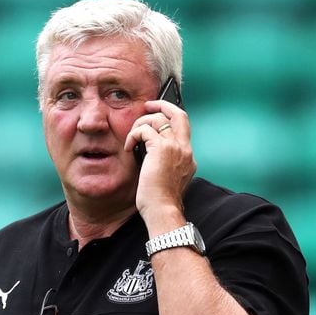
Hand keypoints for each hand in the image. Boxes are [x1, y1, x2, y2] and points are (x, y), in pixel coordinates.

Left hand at [124, 99, 196, 226]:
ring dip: (140, 123)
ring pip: (158, 119)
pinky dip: (133, 135)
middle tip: (147, 106)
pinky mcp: (161, 149)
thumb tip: (148, 153)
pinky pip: (144, 130)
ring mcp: (175, 147)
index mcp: (188, 157)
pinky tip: (128, 147)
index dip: (169, 119)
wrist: (163, 210)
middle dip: (162, 104)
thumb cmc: (161, 201)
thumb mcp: (167, 179)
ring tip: (131, 137)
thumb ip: (165, 163)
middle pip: (179, 114)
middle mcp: (185, 149)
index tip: (157, 117)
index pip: (183, 128)